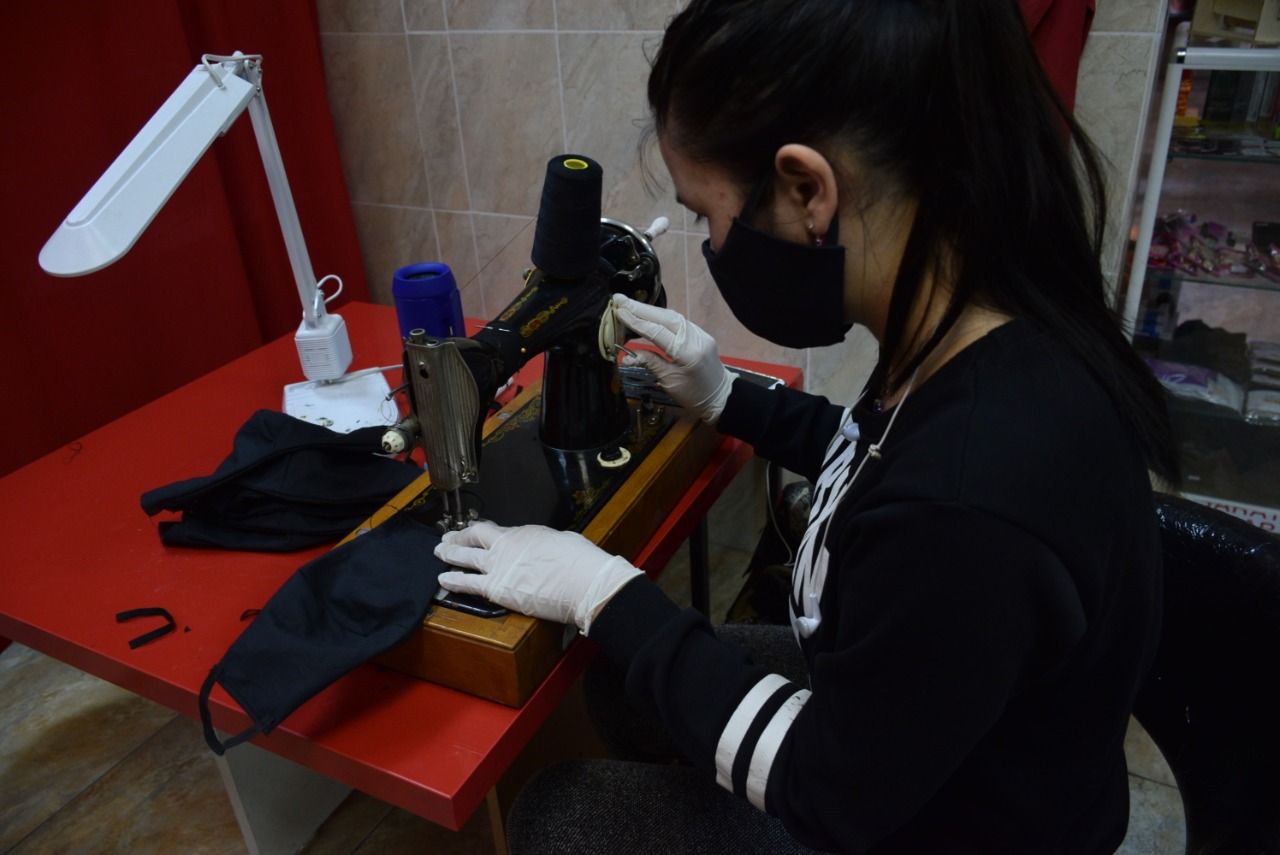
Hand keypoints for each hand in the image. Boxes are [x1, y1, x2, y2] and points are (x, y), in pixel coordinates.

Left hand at [435, 522, 641, 634]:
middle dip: (460, 536)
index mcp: (525, 533)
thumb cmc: (581, 563)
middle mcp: (507, 545)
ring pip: (466, 556)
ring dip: (450, 553)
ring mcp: (498, 566)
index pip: (497, 530)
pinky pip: (468, 583)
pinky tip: (442, 579)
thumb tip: (548, 549)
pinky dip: (453, 580)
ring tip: (440, 552)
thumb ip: (547, 545)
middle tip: (449, 537)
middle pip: (476, 536)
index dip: (484, 530)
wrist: (583, 582)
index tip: (477, 531)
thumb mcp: (564, 542)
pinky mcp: (496, 588)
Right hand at [613, 294, 735, 423]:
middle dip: (641, 308)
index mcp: (688, 353)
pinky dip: (661, 316)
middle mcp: (695, 338)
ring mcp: (700, 334)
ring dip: (650, 310)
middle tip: (619, 299)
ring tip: (629, 304)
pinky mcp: (700, 334)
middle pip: (666, 318)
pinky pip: (679, 321)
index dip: (637, 322)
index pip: (658, 332)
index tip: (619, 312)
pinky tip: (647, 314)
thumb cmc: (695, 395)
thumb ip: (650, 363)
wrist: (721, 397)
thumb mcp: (670, 381)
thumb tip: (627, 356)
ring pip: (672, 316)